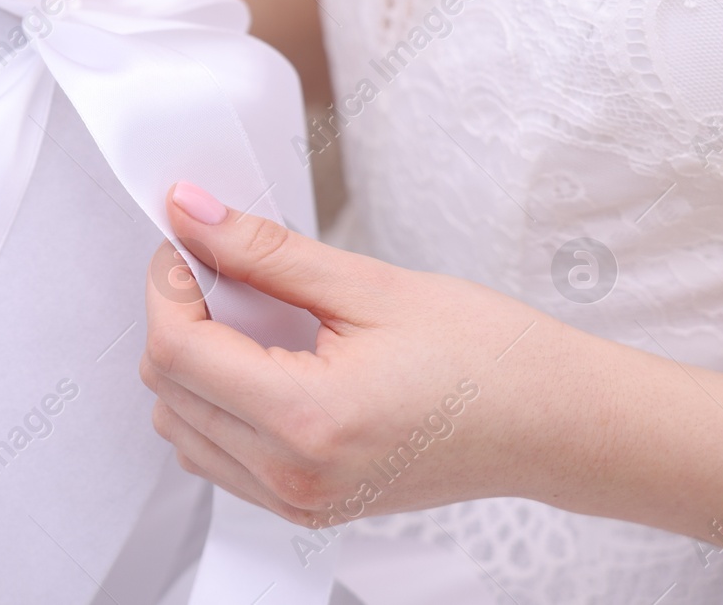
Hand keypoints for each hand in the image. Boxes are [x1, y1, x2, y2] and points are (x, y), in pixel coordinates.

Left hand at [141, 181, 577, 533]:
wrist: (556, 423)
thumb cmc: (488, 356)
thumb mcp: (368, 284)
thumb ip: (263, 251)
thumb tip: (191, 213)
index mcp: (309, 421)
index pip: (176, 353)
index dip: (167, 286)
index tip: (187, 245)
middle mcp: (294, 476)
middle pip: (167, 392)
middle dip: (178, 319)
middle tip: (222, 271)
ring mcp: (299, 502)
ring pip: (182, 429)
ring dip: (193, 366)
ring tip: (252, 319)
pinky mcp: (308, 508)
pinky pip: (219, 457)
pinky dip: (218, 405)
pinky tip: (266, 363)